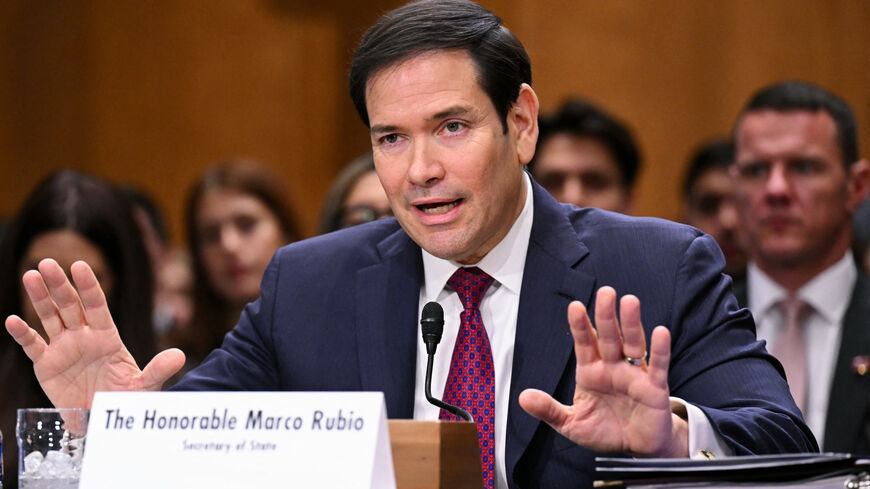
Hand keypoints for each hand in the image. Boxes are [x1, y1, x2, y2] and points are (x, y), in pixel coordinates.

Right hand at [5, 259, 185, 408]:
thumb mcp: (143, 386)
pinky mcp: (46, 365)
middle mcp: (84, 337)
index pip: (97, 307)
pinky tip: (11, 320)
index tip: (80, 266)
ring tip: (30, 275)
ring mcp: (63, 348)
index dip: (89, 287)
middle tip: (47, 262)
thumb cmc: (124, 399)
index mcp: (107, 337)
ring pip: (50, 318)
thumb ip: (158, 370)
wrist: (102, 421)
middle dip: (60, 285)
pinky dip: (22, 333)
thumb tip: (180, 355)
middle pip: (70, 306)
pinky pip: (33, 345)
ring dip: (40, 298)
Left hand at [519, 286, 687, 456]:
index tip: (574, 307)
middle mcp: (613, 367)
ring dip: (632, 324)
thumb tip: (523, 397)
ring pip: (634, 344)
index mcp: (591, 372)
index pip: (584, 343)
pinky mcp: (655, 388)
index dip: (580, 326)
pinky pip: (658, 367)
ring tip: (629, 301)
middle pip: (610, 336)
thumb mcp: (572, 423)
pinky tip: (660, 331)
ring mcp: (634, 375)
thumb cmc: (604, 431)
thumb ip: (549, 410)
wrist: (636, 450)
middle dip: (606, 315)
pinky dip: (660, 350)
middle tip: (605, 292)